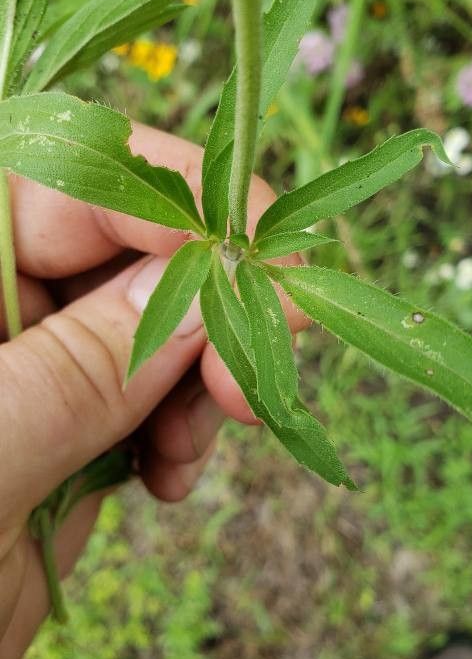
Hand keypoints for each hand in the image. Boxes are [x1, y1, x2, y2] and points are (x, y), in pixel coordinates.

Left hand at [0, 122, 305, 658]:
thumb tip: (209, 288)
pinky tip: (174, 473)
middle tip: (254, 371)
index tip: (254, 260)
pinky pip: (150, 399)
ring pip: (154, 329)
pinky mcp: (63, 429)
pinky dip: (182, 427)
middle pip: (126, 253)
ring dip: (201, 376)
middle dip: (203, 303)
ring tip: (197, 445)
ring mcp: (31, 368)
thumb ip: (85, 366)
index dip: (171, 205)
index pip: (67, 185)